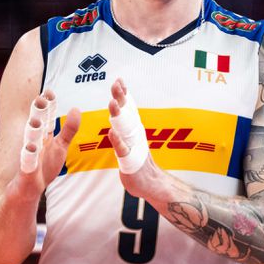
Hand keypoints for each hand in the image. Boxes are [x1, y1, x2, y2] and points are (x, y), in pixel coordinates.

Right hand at [12, 90, 79, 199]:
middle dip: (39, 114)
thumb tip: (77, 108)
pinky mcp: (26, 175)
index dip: (48, 105)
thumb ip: (69, 129)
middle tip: (41, 98)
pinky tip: (31, 149)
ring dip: (32, 133)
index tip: (49, 91)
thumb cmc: (43, 169)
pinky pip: (28, 165)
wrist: (21, 194)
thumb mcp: (59, 148)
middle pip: (37, 126)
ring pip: (30, 144)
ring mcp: (29, 160)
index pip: (46, 118)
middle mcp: (34, 145)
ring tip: (35, 122)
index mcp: (43, 138)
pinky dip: (29, 157)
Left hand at [107, 78, 158, 199]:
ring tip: (112, 103)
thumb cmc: (138, 162)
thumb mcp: (131, 140)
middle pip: (126, 113)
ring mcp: (133, 147)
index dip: (123, 94)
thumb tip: (120, 110)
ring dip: (118, 115)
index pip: (127, 108)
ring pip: (124, 128)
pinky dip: (117, 141)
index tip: (119, 79)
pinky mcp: (129, 161)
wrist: (152, 184)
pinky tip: (111, 133)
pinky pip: (122, 150)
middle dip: (120, 97)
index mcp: (132, 129)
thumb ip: (125, 127)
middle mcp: (133, 134)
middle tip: (115, 84)